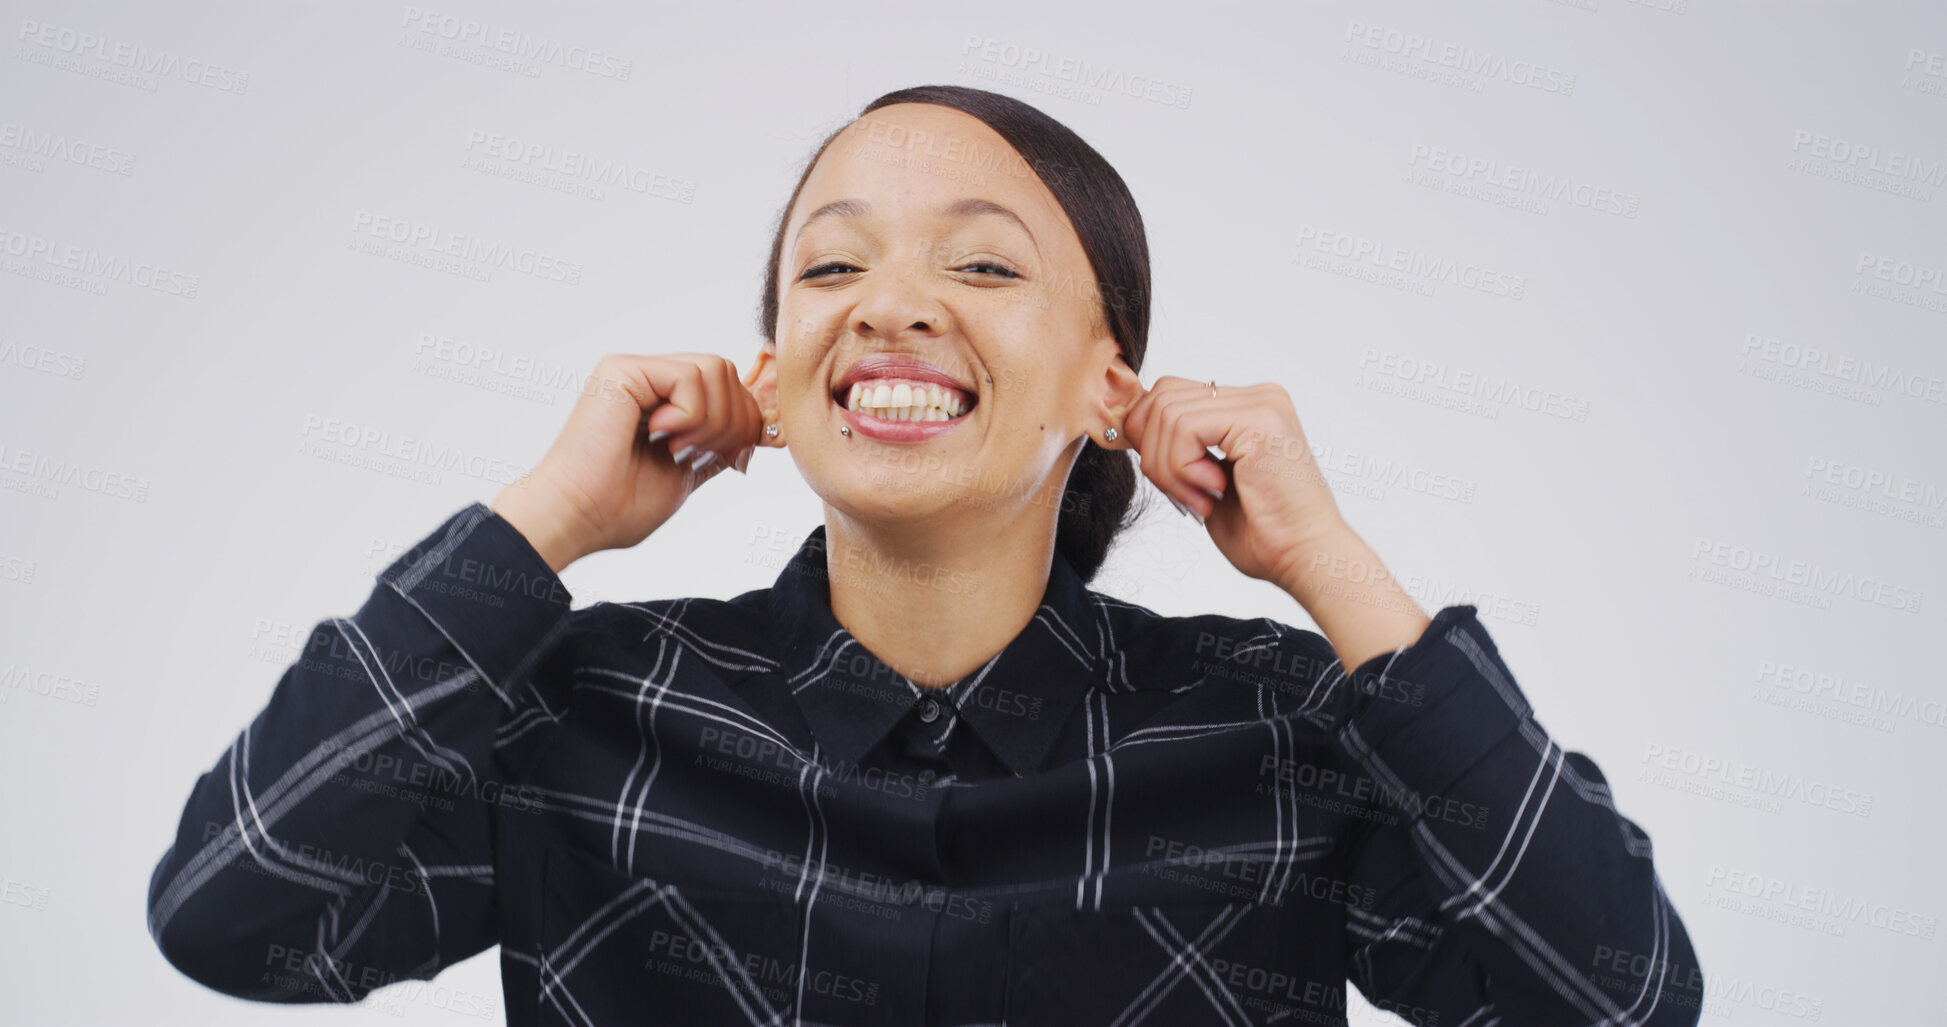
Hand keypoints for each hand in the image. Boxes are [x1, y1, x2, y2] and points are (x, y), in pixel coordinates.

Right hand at [490, 353, 768, 571]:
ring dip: (712, 420)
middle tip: (701, 455)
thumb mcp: (688, 473)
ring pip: (715, 369)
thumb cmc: (618, 505)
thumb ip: (719, 446)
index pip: (728, 386)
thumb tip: (760, 430)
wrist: (578, 517)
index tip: (733, 459)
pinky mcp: (622, 370)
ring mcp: (635, 371)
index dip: (746, 420)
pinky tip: (661, 436)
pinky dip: (690, 414)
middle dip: (734, 422)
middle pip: (727, 373)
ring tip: (678, 448)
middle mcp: (649, 379)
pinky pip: (690, 376)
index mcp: (663, 401)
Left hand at [1118, 376, 1349, 589]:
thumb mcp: (1203, 481)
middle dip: (1153, 455)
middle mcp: (1257, 396)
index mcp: (1245, 406)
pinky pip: (1183, 427)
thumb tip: (1130, 427)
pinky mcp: (1260, 419)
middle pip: (1160, 397)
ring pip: (1166, 413)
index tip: (1175, 486)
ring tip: (1203, 498)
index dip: (1149, 441)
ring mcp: (1261, 403)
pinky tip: (1214, 492)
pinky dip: (1182, 469)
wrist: (1306, 559)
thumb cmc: (1264, 533)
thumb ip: (1175, 448)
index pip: (1167, 395)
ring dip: (1169, 469)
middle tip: (1185, 496)